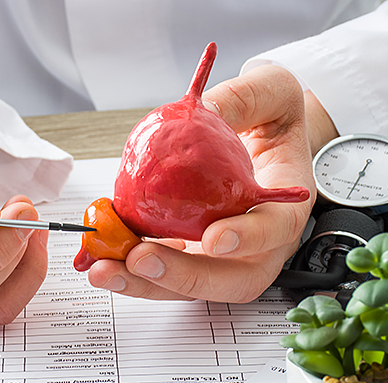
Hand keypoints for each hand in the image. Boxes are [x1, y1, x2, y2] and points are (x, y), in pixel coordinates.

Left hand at [88, 65, 321, 302]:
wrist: (263, 139)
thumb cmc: (273, 119)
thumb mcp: (269, 92)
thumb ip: (242, 100)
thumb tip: (204, 111)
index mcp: (285, 206)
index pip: (274, 231)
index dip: (248, 240)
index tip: (215, 239)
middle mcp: (257, 244)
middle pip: (229, 279)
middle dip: (181, 277)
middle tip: (139, 258)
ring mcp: (223, 256)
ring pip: (190, 285)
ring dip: (143, 282)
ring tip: (103, 269)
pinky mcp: (192, 254)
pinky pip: (163, 267)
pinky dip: (130, 265)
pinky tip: (102, 251)